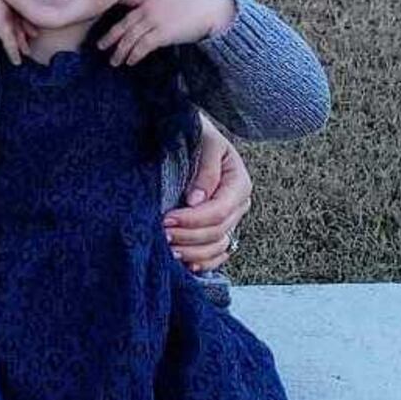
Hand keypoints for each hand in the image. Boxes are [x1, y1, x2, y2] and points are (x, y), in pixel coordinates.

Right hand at [0, 0, 26, 62]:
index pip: (12, 4)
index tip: (27, 26)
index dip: (20, 16)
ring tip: (24, 54)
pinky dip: (13, 50)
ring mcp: (3, 5)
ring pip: (16, 27)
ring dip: (21, 42)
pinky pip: (9, 37)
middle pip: (18, 14)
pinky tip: (15, 60)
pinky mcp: (0, 17)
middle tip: (32, 39)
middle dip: (26, 28)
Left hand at [101, 0, 234, 67]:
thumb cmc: (197, 4)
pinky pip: (142, 46)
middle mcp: (149, 6)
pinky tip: (130, 62)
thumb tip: (152, 14)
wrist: (213, 9)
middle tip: (100, 47)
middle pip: (123, 23)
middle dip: (110, 36)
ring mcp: (154, 19)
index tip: (98, 14)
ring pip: (130, 37)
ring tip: (115, 61)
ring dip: (120, 51)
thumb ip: (159, 2)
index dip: (112, 5)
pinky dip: (134, 55)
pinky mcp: (162, 33)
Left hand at [168, 121, 250, 273]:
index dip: (193, 219)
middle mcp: (238, 204)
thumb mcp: (205, 142)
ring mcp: (230, 219)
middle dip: (188, 236)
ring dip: (192, 252)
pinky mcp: (219, 229)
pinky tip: (185, 263)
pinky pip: (217, 255)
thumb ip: (206, 169)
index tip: (166, 218)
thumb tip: (197, 200)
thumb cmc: (197, 136)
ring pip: (217, 247)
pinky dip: (203, 262)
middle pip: (217, 232)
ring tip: (168, 249)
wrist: (192, 138)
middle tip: (161, 234)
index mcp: (239, 182)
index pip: (219, 211)